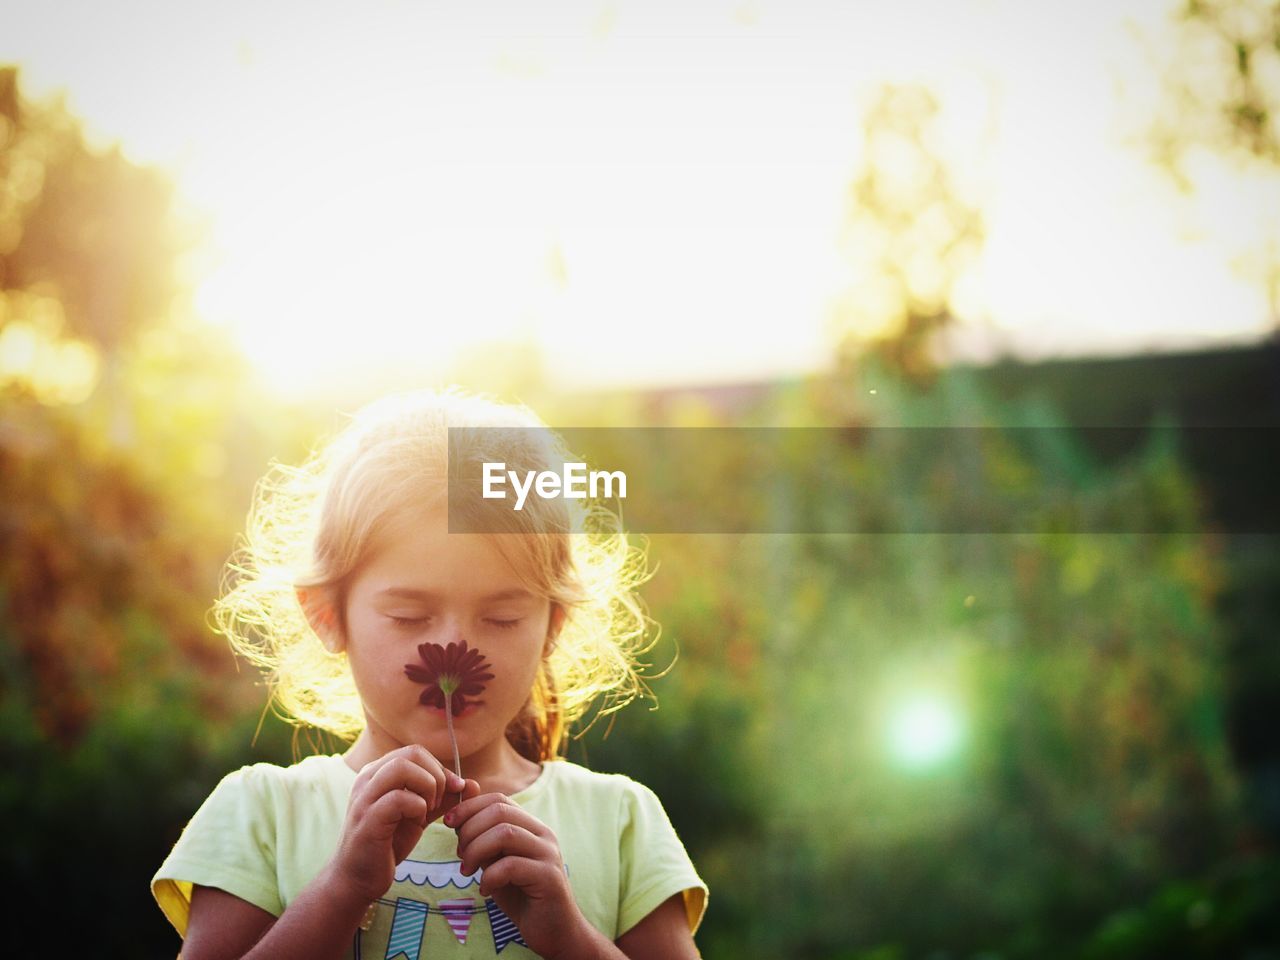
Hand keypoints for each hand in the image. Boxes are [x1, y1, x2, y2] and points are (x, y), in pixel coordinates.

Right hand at [327, 745, 467, 903]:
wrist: (357, 879)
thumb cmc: (388, 844)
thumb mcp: (419, 815)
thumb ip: (443, 799)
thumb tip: (472, 784)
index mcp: (377, 773)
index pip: (416, 752)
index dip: (439, 769)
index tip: (450, 793)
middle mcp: (367, 779)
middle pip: (412, 754)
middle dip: (436, 776)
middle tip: (437, 803)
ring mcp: (364, 797)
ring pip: (402, 767)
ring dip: (426, 788)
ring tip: (427, 811)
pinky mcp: (367, 819)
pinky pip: (399, 798)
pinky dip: (417, 807)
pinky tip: (417, 823)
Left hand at [444, 788, 590, 958]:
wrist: (554, 930)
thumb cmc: (522, 896)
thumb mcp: (497, 864)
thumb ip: (485, 842)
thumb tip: (459, 820)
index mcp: (531, 827)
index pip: (499, 799)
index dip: (469, 807)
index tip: (448, 822)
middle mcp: (543, 834)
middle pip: (500, 811)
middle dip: (470, 830)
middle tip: (460, 855)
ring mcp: (548, 854)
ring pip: (505, 833)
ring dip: (476, 850)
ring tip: (466, 871)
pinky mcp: (548, 877)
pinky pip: (510, 865)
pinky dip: (489, 876)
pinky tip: (485, 891)